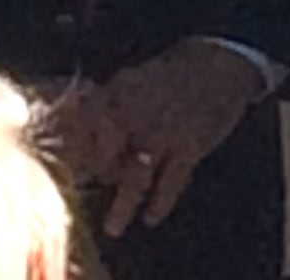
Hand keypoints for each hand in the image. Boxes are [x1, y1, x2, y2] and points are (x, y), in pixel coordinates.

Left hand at [84, 38, 269, 236]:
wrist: (219, 62)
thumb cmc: (172, 74)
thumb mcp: (134, 78)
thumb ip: (107, 103)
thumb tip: (75, 128)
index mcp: (119, 91)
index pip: (84, 127)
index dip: (74, 149)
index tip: (69, 167)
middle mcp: (137, 111)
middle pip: (105, 156)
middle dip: (97, 180)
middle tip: (92, 195)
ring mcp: (164, 130)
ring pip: (135, 176)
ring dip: (123, 205)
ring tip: (113, 227)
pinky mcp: (190, 144)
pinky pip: (170, 182)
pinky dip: (160, 203)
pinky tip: (152, 217)